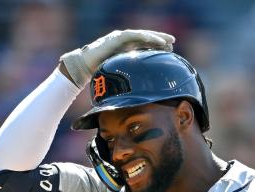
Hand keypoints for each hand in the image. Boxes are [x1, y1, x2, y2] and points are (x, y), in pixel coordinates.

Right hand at [60, 29, 174, 87]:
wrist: (81, 68)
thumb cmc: (96, 73)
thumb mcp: (115, 76)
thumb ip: (125, 78)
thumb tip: (136, 93)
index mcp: (122, 48)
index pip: (141, 44)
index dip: (154, 46)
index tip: (167, 51)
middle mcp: (122, 41)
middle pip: (144, 38)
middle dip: (159, 39)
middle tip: (172, 43)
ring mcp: (119, 38)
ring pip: (142, 35)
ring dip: (156, 38)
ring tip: (168, 42)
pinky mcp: (116, 39)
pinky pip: (135, 37)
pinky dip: (147, 39)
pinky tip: (157, 42)